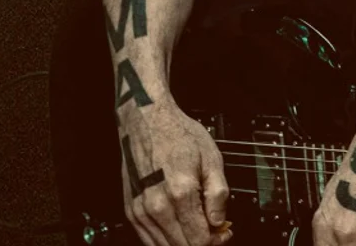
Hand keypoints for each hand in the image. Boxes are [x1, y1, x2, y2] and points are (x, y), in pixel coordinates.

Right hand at [117, 95, 233, 245]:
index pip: (199, 240)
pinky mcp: (131, 212)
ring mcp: (141, 211)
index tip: (224, 230)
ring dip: (184, 242)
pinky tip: (178, 225)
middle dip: (202, 241)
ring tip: (196, 224)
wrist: (147, 121)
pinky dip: (166, 239)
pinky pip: (149, 240)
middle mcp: (157, 206)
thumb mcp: (211, 157)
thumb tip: (220, 222)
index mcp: (180, 193)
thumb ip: (218, 194)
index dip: (217, 240)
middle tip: (213, 228)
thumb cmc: (178, 134)